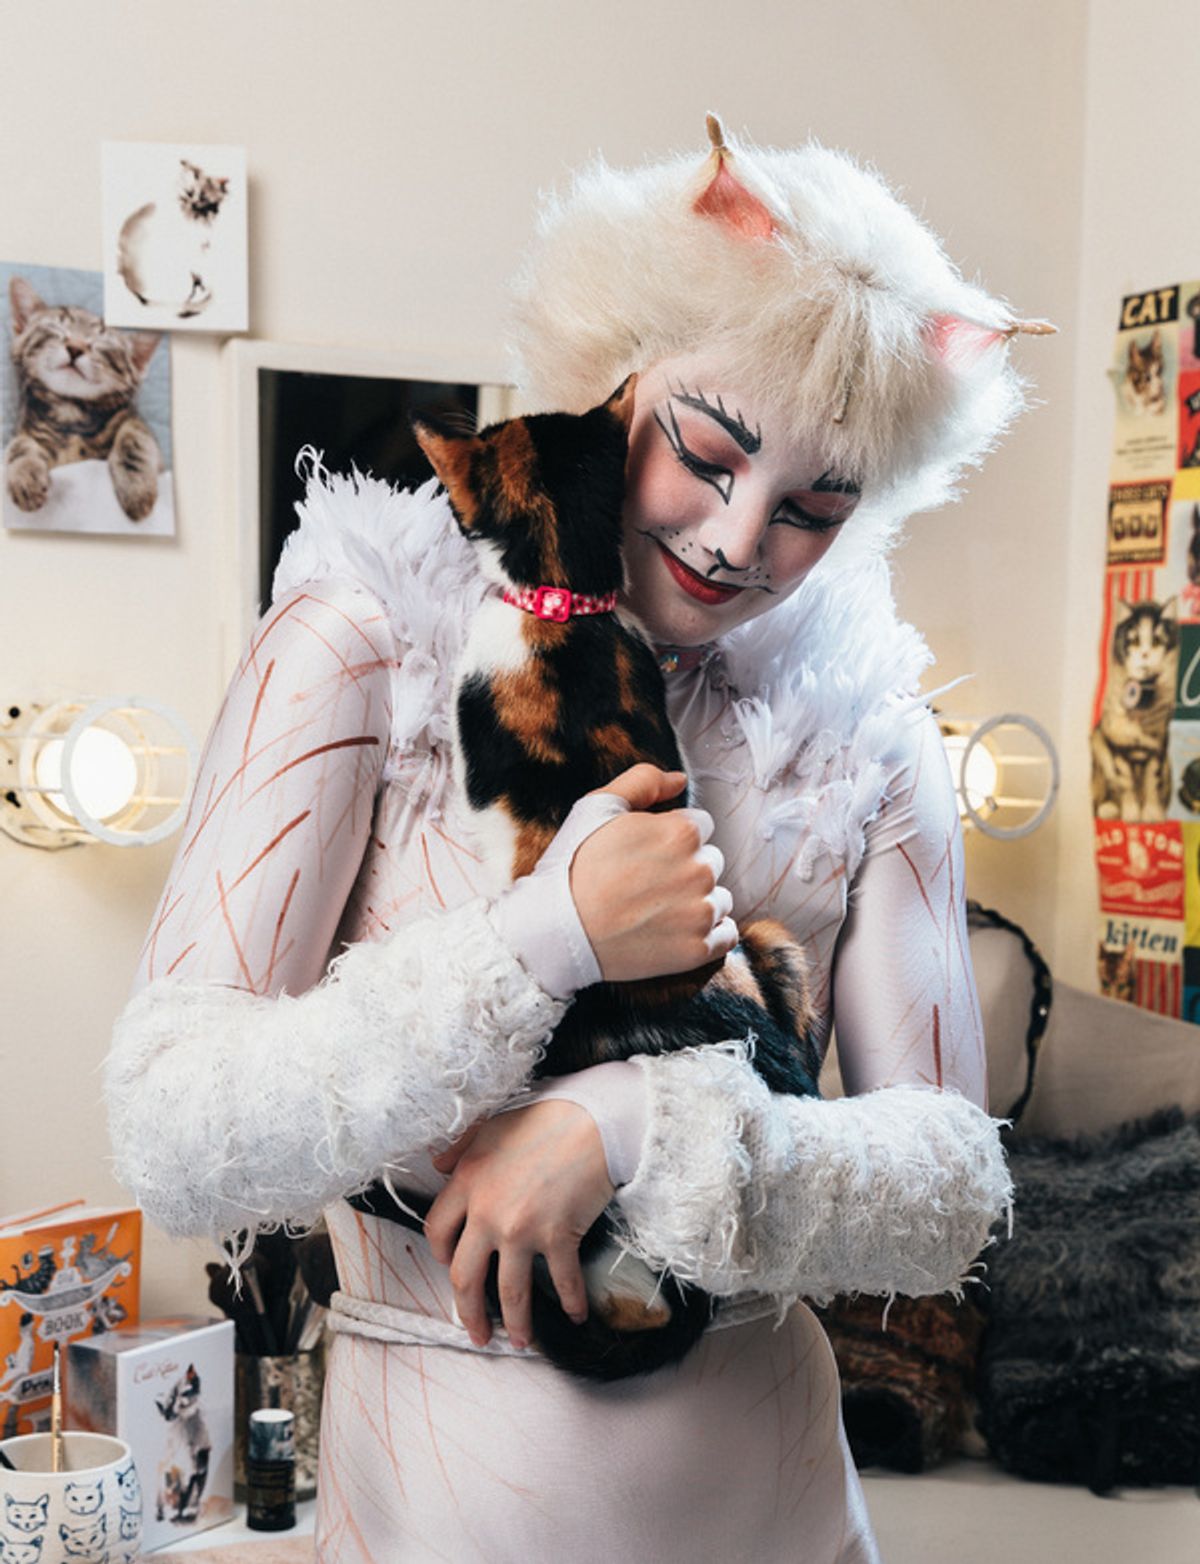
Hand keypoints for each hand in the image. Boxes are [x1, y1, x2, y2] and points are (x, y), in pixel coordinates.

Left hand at [424, 1100, 614, 1349]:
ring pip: (509, 1292)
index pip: (437, 1231)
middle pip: (464, 1277)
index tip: (451, 1266)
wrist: (593, 1120)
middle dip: (468, 1312)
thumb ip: (459, 1149)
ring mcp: (522, 1229)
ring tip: (519, 1341)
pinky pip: (562, 1281)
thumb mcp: (489, 1125)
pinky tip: (576, 1315)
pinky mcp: (558, 1237)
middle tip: (476, 1331)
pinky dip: (571, 1302)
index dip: (441, 1254)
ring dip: (515, 1323)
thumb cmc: (544, 1118)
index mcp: (467, 1183)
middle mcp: (487, 1212)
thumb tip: (438, 1165)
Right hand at [569, 764, 736, 980]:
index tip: (647, 855)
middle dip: (686, 868)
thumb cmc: (573, 865)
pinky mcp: (697, 950)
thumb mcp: (598, 806)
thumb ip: (643, 781)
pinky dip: (708, 934)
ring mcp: (700, 913)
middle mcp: (700, 871)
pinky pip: (726, 936)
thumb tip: (680, 780)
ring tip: (656, 909)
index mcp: (682, 832)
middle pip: (711, 862)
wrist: (556, 929)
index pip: (701, 827)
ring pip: (720, 898)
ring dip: (698, 901)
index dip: (672, 838)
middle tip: (647, 883)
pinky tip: (676, 931)